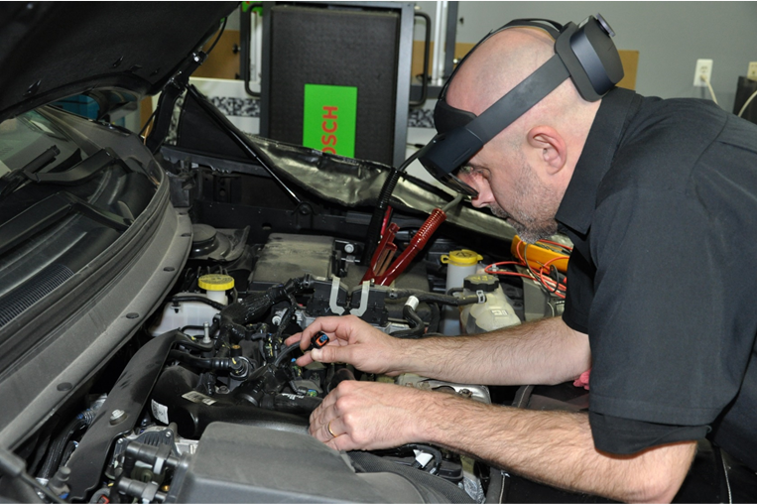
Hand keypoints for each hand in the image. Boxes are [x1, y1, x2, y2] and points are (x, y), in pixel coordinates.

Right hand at [284, 315, 406, 374]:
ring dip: (313, 351)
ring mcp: (347, 338)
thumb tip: (316, 353)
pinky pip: (332, 350)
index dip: (308, 334)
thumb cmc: (383, 352)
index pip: (320, 324)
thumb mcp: (355, 354)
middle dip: (305, 340)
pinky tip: (315, 360)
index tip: (301, 344)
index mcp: (347, 324)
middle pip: (320, 332)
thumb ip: (333, 354)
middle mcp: (346, 329)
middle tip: (290, 345)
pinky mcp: (350, 347)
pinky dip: (323, 355)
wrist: (396, 359)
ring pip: (325, 343)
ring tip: (299, 358)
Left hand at [309, 380, 429, 450]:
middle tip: (314, 433)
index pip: (322, 404)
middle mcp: (344, 402)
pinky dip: (329, 448)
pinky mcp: (356, 437)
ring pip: (324, 433)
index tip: (316, 420)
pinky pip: (335, 446)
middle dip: (316, 428)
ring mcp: (349, 420)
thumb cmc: (397, 401)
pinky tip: (329, 449)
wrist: (414, 411)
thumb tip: (338, 409)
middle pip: (320, 419)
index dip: (318, 415)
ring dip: (320, 439)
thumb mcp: (367, 390)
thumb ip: (349, 397)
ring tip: (320, 442)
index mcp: (345, 389)